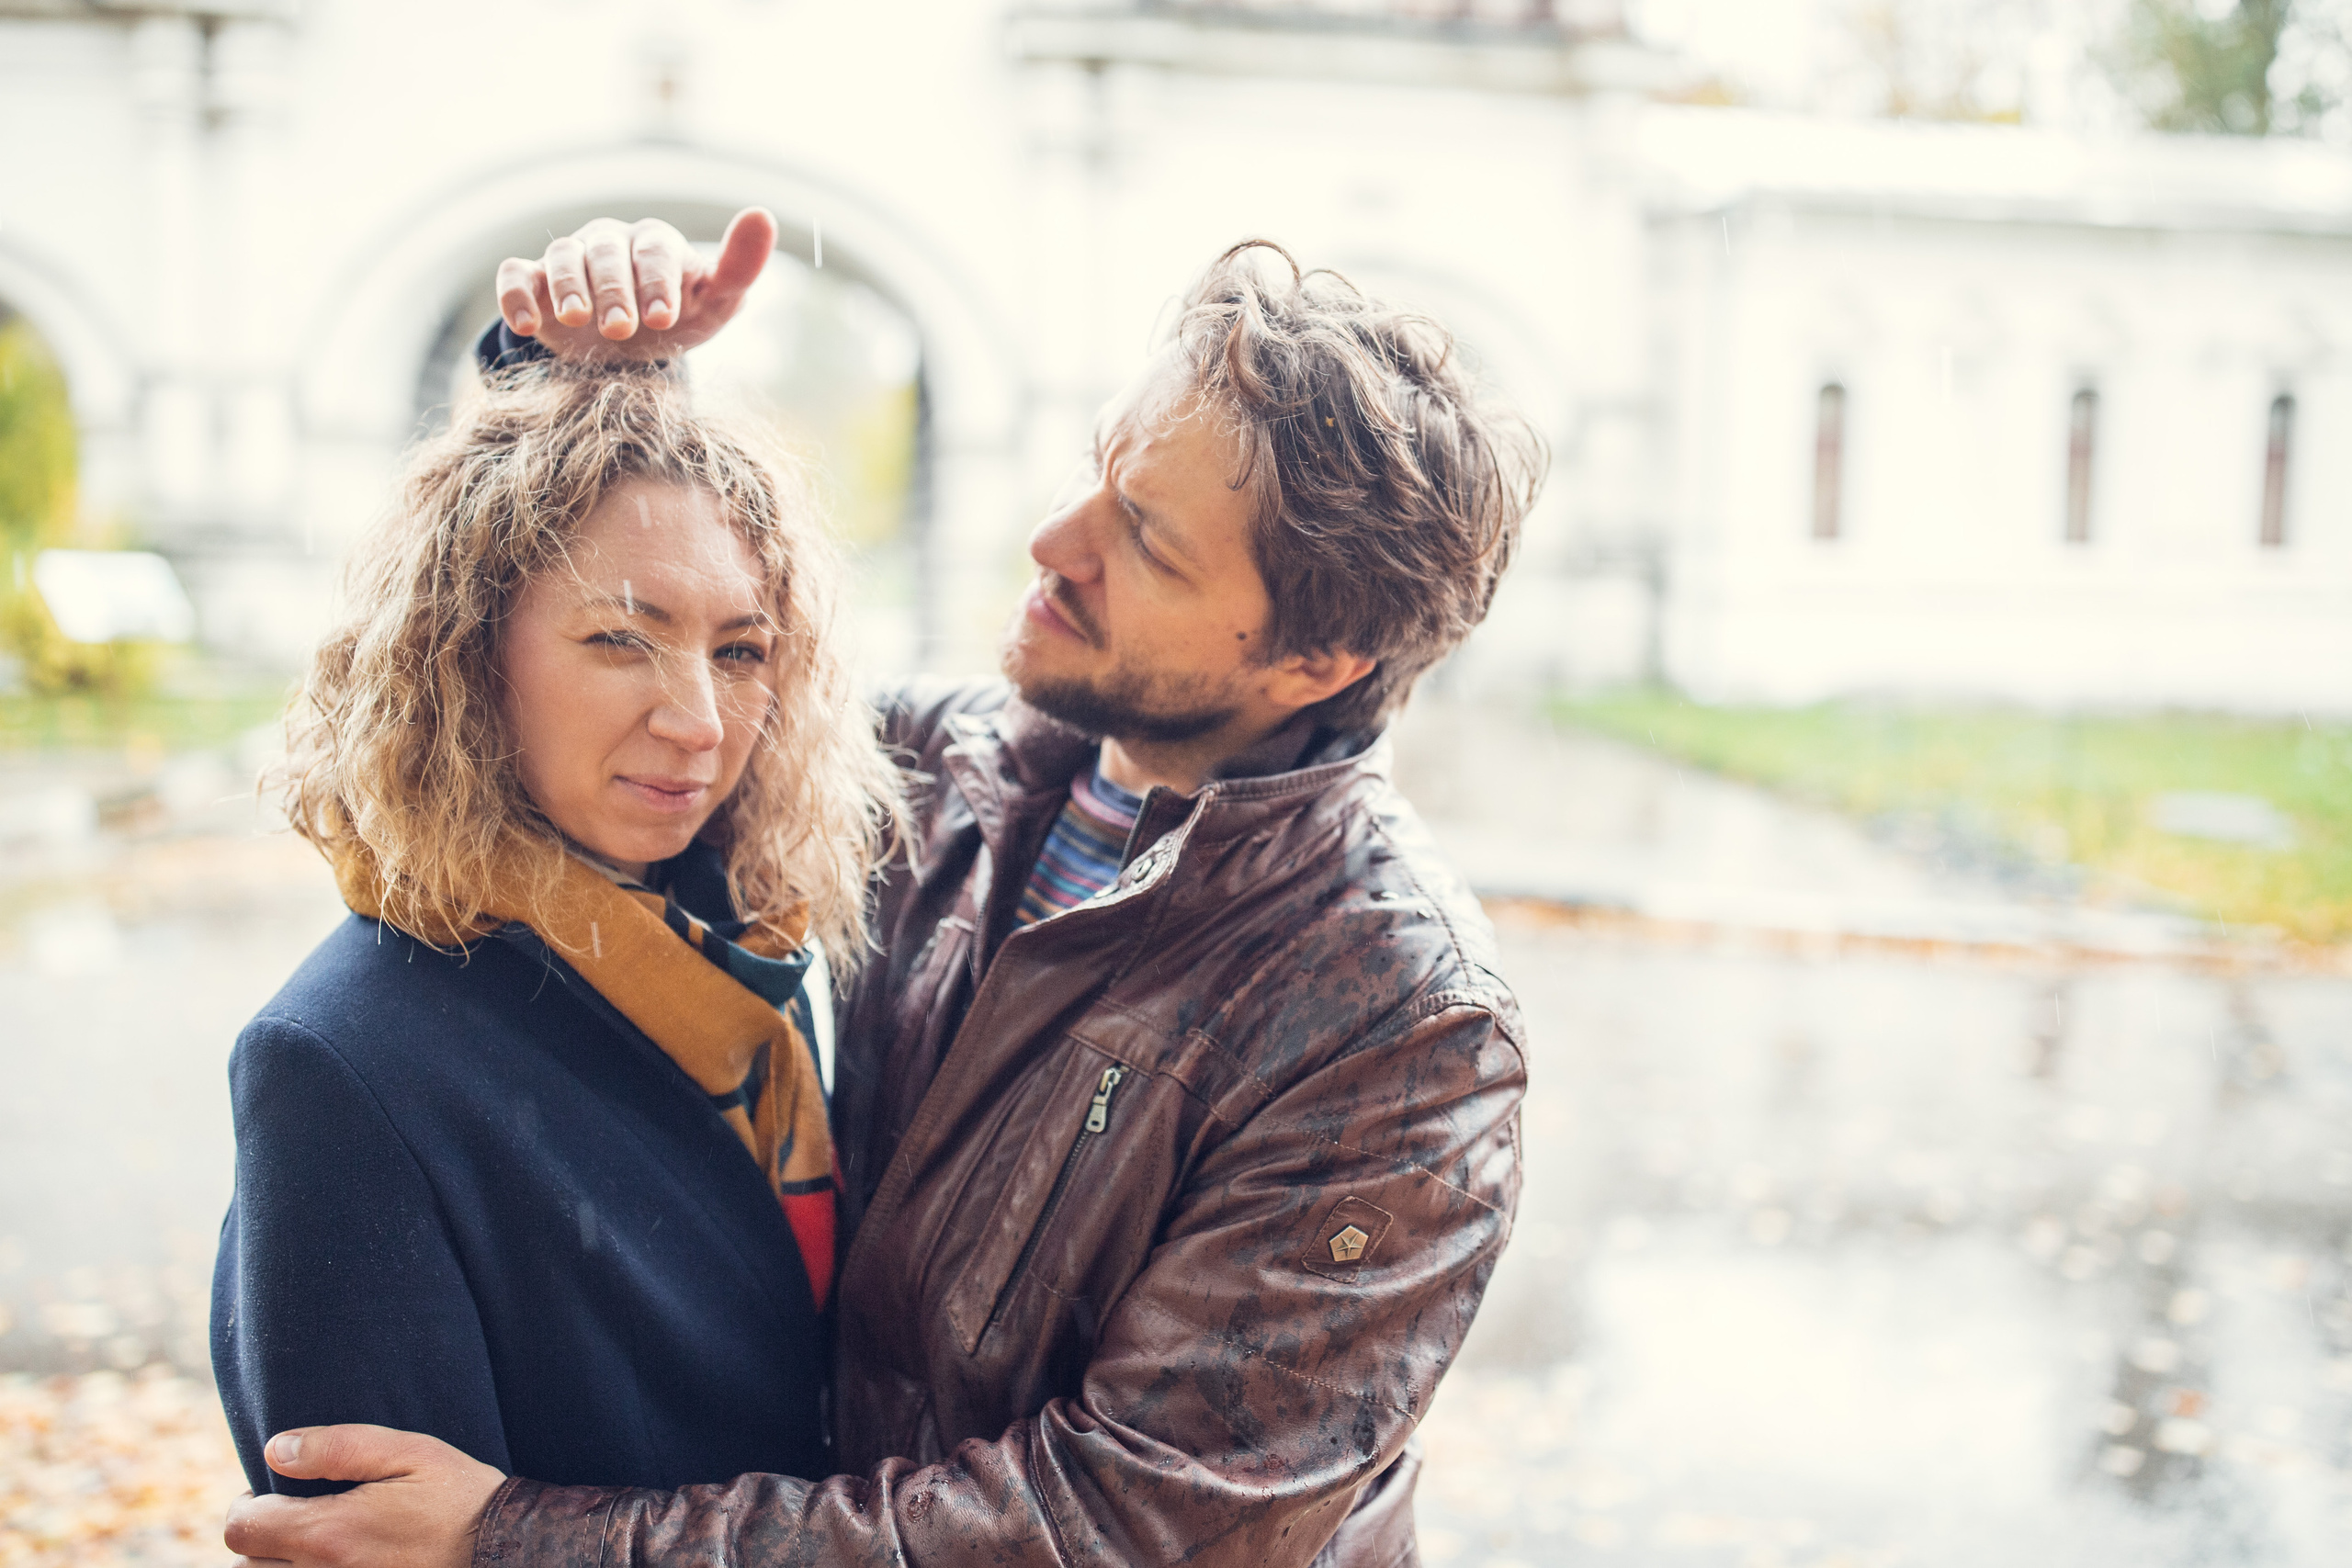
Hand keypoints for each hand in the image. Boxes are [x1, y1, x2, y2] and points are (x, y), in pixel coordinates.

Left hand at [222, 1425, 505, 1567]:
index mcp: (330, 1533)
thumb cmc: (459, 1498)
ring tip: (310, 1544)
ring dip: (276, 1564)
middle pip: (246, 1566)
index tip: (277, 1493)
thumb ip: (338, 1447)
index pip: (243, 1526)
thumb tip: (275, 1449)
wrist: (504, 1550)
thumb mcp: (411, 1452)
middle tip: (293, 1518)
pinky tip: (332, 1561)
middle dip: (259, 1538)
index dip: (249, 1504)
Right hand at [496, 205, 776, 362]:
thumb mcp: (716, 301)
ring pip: (561, 257)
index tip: (663, 317)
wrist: (630, 350)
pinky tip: (528, 324)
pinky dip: (516, 294)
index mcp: (655, 243)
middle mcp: (610, 243)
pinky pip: (516, 275)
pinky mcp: (534, 283)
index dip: (657, 281)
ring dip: (567, 287)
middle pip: (606, 254)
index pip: (654, 252)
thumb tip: (762, 213)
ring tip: (577, 319)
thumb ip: (739, 265)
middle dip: (613, 290)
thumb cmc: (679, 318)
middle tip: (621, 329)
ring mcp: (570, 260)